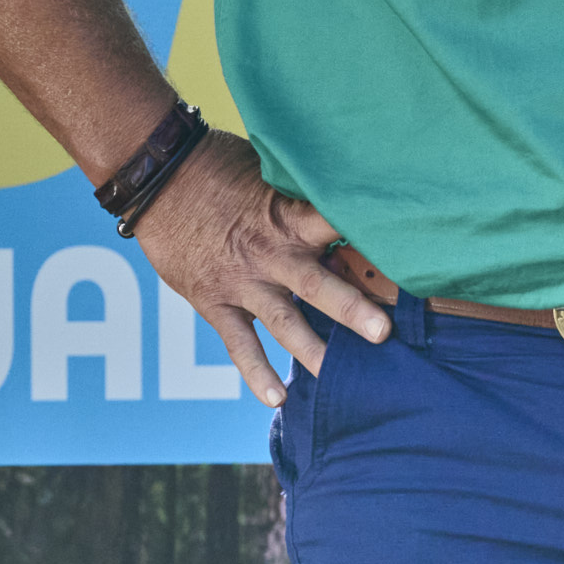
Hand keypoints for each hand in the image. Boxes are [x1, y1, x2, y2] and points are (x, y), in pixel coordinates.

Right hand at [127, 129, 388, 404]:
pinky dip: (255, 372)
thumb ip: (303, 193)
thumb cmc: (217, 164)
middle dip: (352, 309)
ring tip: (342, 375)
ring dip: (313, 348)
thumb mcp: (267, 170)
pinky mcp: (213, 301)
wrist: (155, 175)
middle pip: (317, 285)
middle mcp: (270, 253)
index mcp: (288, 216)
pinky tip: (277, 398)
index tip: (408, 256)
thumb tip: (351, 190)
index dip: (370, 242)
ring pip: (284, 320)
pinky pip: (238, 343)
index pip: (338, 229)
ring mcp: (241, 281)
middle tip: (384, 332)